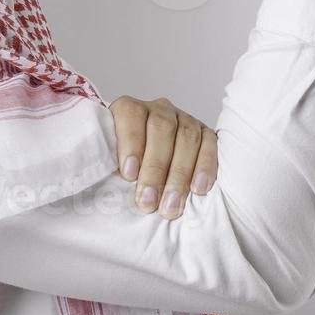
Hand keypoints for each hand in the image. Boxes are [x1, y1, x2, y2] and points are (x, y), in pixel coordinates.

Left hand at [109, 96, 217, 219]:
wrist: (147, 160)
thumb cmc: (125, 165)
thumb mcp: (110, 158)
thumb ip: (107, 162)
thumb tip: (103, 187)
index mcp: (130, 109)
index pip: (131, 115)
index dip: (131, 143)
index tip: (129, 174)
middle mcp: (159, 110)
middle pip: (161, 129)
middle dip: (155, 169)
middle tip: (148, 201)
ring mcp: (185, 119)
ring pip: (187, 139)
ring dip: (179, 175)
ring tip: (171, 205)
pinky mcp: (206, 133)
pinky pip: (210, 145)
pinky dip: (205, 167)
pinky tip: (198, 189)